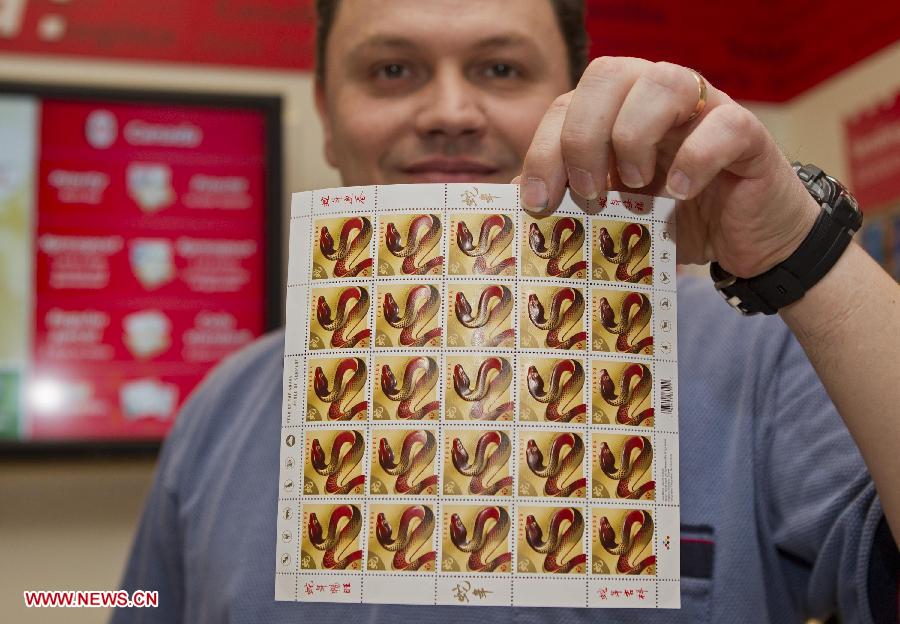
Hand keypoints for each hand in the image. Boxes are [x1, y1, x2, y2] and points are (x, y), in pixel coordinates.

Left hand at [516, 57, 819, 277]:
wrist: (747, 244)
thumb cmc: (675, 223)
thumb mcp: (612, 214)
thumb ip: (569, 199)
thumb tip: (511, 202)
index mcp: (617, 112)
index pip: (568, 103)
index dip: (543, 149)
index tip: (537, 201)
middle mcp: (658, 99)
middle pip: (609, 74)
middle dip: (584, 137)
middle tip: (588, 191)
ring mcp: (705, 110)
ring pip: (664, 80)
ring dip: (635, 135)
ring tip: (635, 186)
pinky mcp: (749, 135)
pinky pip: (723, 125)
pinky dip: (696, 158)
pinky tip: (679, 194)